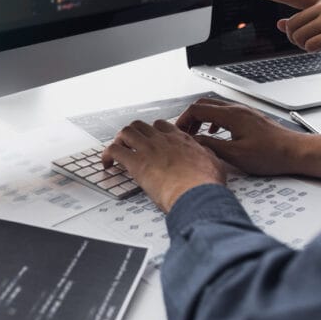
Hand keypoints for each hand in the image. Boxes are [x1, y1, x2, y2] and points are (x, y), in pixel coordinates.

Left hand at [101, 120, 226, 212]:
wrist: (197, 193)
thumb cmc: (206, 184)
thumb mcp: (214, 163)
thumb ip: (206, 156)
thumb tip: (207, 156)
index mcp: (180, 140)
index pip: (162, 126)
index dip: (153, 132)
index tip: (150, 140)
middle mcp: (163, 140)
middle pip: (140, 125)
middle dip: (132, 133)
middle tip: (129, 145)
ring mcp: (148, 149)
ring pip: (126, 132)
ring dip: (118, 140)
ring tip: (117, 151)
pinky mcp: (136, 163)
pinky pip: (114, 150)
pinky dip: (107, 155)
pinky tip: (107, 163)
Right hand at [176, 98, 320, 180]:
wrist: (296, 152)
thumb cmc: (271, 154)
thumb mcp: (235, 154)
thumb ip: (210, 146)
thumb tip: (193, 142)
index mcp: (231, 115)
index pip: (197, 109)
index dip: (183, 120)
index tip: (177, 132)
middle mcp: (237, 109)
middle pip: (204, 104)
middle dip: (190, 117)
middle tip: (184, 133)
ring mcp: (244, 112)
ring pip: (214, 107)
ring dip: (201, 118)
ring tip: (196, 134)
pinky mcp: (250, 118)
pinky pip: (225, 113)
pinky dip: (213, 120)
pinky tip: (215, 132)